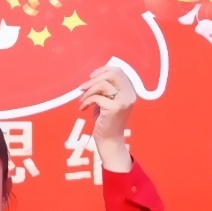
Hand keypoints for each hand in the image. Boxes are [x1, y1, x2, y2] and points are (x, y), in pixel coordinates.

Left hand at [80, 61, 141, 175]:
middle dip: (93, 79)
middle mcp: (129, 95)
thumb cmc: (106, 121)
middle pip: (112, 74)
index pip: (118, 71)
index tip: (91, 76)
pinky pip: (96, 97)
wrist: (109, 141)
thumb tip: (92, 76)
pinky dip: (86, 101)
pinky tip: (82, 108)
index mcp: (129, 91)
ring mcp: (123, 101)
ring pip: (103, 84)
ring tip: (82, 100)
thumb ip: (104, 88)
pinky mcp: (115, 108)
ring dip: (88, 91)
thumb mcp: (106, 100)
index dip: (103, 70)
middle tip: (82, 88)